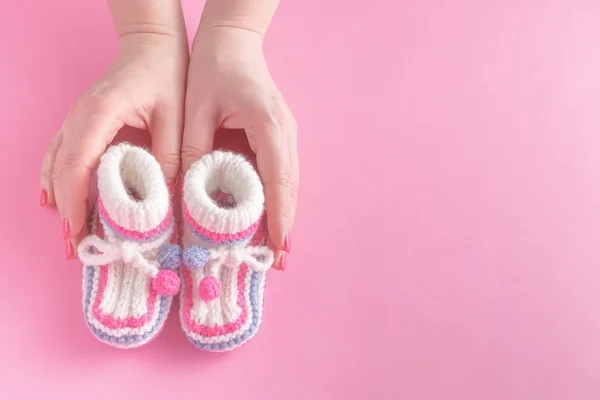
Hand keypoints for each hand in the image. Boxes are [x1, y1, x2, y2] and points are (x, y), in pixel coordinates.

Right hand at [40, 33, 187, 257]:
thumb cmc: (165, 75)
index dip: (75, 203)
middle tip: (77, 248)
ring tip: (70, 233)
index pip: (78, 165)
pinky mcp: (80, 121)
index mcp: (100, 114)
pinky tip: (55, 199)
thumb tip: (163, 200)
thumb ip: (168, 157)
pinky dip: (56, 179)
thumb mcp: (175, 117)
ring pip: (55, 164)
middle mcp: (79, 117)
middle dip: (67, 211)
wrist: (152, 44)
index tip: (79, 233)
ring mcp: (75, 118)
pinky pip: (59, 154)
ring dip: (60, 199)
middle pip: (61, 171)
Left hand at [182, 27, 298, 268]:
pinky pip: (281, 173)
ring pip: (288, 183)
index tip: (277, 250)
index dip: (278, 217)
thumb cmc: (213, 67)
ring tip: (274, 249)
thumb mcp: (196, 111)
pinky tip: (268, 218)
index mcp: (268, 125)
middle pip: (289, 187)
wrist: (232, 39)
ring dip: (282, 214)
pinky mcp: (278, 135)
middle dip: (283, 225)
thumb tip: (189, 199)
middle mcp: (285, 132)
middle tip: (276, 262)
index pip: (278, 181)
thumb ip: (194, 154)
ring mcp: (286, 133)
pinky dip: (277, 198)